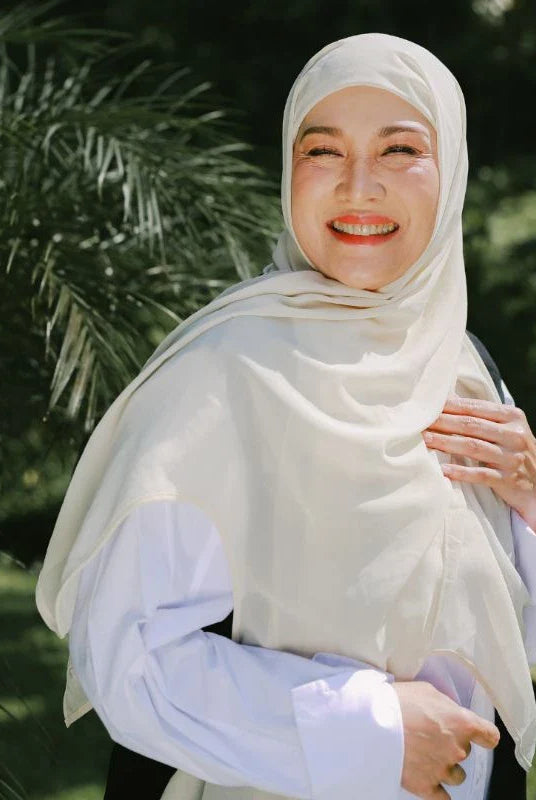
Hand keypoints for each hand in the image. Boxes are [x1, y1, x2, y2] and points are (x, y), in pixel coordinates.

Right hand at [392, 681, 499, 798]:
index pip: (490, 736)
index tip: (479, 736)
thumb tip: (449, 713)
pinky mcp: (426, 786)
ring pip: (457, 776)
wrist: (372, 724)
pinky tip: (429, 780)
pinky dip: (438, 789)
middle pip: (466, 752)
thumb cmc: (398, 702)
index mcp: (462, 724)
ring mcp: (443, 770)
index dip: (484, 736)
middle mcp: (458, 749)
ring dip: (446, 766)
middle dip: (452, 744)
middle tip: (430, 734)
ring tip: (425, 755)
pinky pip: (443, 797)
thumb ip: (446, 705)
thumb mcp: (427, 690)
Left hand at [423, 394, 535, 529]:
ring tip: (424, 441)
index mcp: (513, 417)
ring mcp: (511, 458)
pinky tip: (443, 470)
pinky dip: (460, 472)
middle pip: (471, 426)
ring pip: (472, 447)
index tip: (426, 406)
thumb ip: (483, 416)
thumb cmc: (515, 451)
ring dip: (445, 444)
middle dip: (442, 423)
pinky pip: (480, 474)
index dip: (449, 407)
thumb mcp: (507, 428)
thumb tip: (447, 400)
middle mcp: (514, 435)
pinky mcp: (507, 479)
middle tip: (418, 422)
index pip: (475, 408)